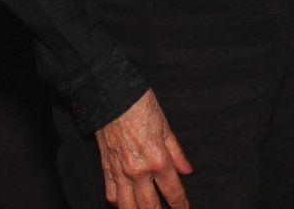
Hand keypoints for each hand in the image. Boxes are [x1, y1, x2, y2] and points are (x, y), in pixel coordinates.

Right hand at [95, 90, 192, 208]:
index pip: (173, 191)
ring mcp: (120, 172)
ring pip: (128, 206)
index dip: (181, 205)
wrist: (111, 96)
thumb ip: (176, 152)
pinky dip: (118, 202)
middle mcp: (139, 171)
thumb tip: (187, 170)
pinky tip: (125, 203)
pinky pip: (111, 194)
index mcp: (158, 159)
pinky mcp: (106, 168)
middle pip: (150, 206)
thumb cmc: (140, 106)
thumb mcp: (165, 126)